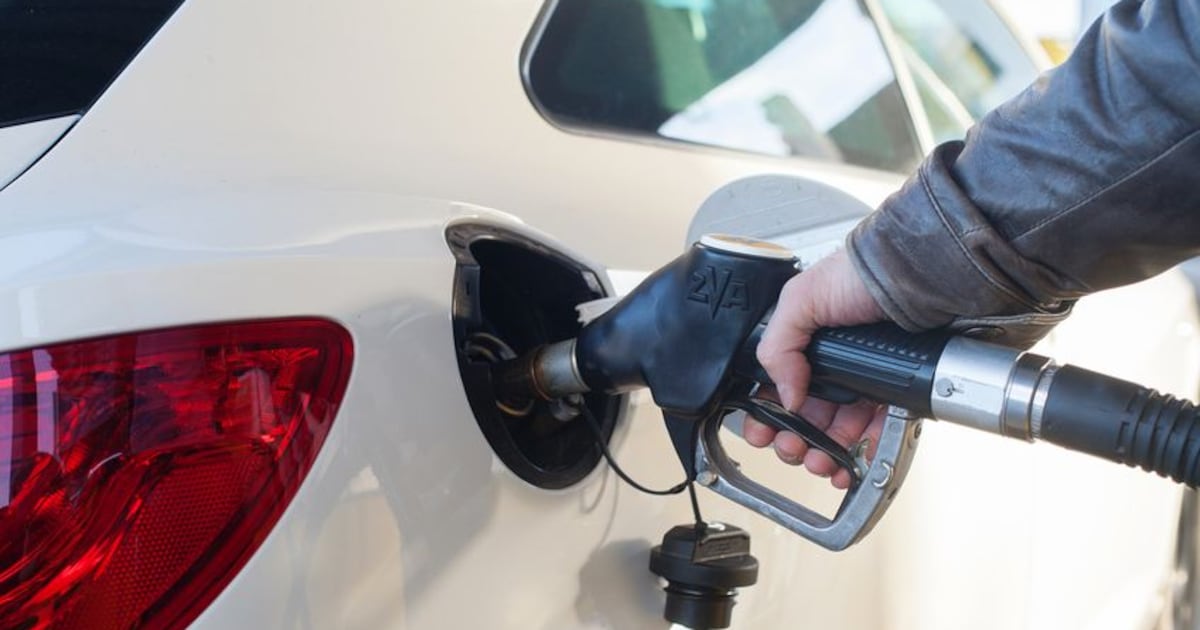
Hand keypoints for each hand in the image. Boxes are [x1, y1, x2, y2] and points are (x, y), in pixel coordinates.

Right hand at [749, 249, 887, 487]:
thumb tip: (784, 396)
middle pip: (803, 417)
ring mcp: (860, 381)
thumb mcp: (801, 299)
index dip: (765, 414)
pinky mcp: (891, 393)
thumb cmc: (862, 274)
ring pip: (835, 432)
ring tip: (821, 462)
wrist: (917, 276)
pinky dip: (862, 452)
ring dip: (822, 454)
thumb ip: (778, 346)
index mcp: (800, 344)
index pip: (774, 389)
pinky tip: (854, 461)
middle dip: (792, 441)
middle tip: (792, 448)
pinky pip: (875, 431)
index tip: (762, 432)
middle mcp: (829, 364)